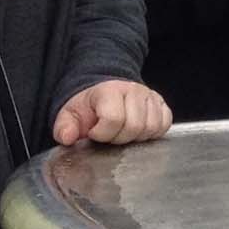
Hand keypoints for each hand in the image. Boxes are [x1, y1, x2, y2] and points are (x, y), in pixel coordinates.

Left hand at [53, 79, 172, 145]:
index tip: (94, 134)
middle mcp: (134, 90)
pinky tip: (138, 132)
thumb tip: (67, 137)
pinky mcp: (161, 104)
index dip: (102, 133)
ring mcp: (150, 97)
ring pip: (151, 127)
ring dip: (136, 137)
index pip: (114, 118)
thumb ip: (64, 127)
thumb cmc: (88, 108)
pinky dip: (152, 133)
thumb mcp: (69, 115)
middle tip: (109, 136)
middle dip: (119, 138)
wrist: (104, 95)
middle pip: (135, 126)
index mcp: (109, 91)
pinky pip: (164, 125)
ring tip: (122, 134)